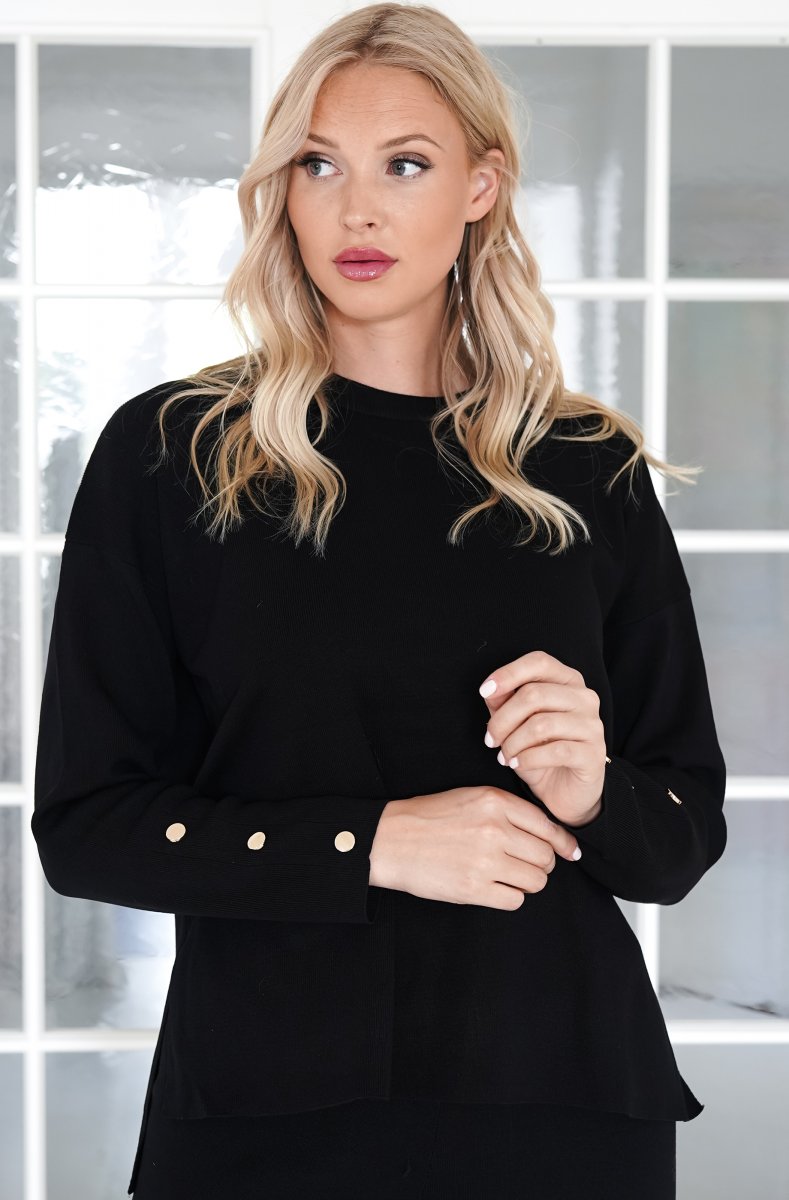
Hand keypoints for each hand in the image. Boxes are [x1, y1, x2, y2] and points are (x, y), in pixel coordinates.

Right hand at [368, 786, 581, 910]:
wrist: (391, 839)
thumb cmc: (429, 818)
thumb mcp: (471, 798)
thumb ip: (509, 811)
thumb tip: (551, 835)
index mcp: (495, 802)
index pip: (548, 826)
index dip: (563, 843)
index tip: (569, 852)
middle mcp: (495, 829)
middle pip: (546, 856)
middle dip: (541, 863)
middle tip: (525, 864)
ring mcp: (485, 860)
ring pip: (536, 880)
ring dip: (527, 881)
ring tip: (508, 876)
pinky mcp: (474, 888)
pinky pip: (515, 900)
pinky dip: (509, 896)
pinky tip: (494, 887)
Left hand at [479, 650, 606, 826]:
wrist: (565, 792)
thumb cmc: (540, 751)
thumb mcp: (516, 724)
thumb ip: (504, 702)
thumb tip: (490, 690)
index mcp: (568, 681)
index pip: (539, 661)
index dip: (508, 673)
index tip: (484, 691)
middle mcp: (585, 698)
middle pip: (534, 694)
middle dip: (503, 719)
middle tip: (490, 739)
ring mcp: (592, 726)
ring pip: (541, 724)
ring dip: (513, 742)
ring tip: (504, 756)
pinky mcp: (594, 754)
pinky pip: (555, 751)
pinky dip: (528, 759)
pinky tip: (517, 764)